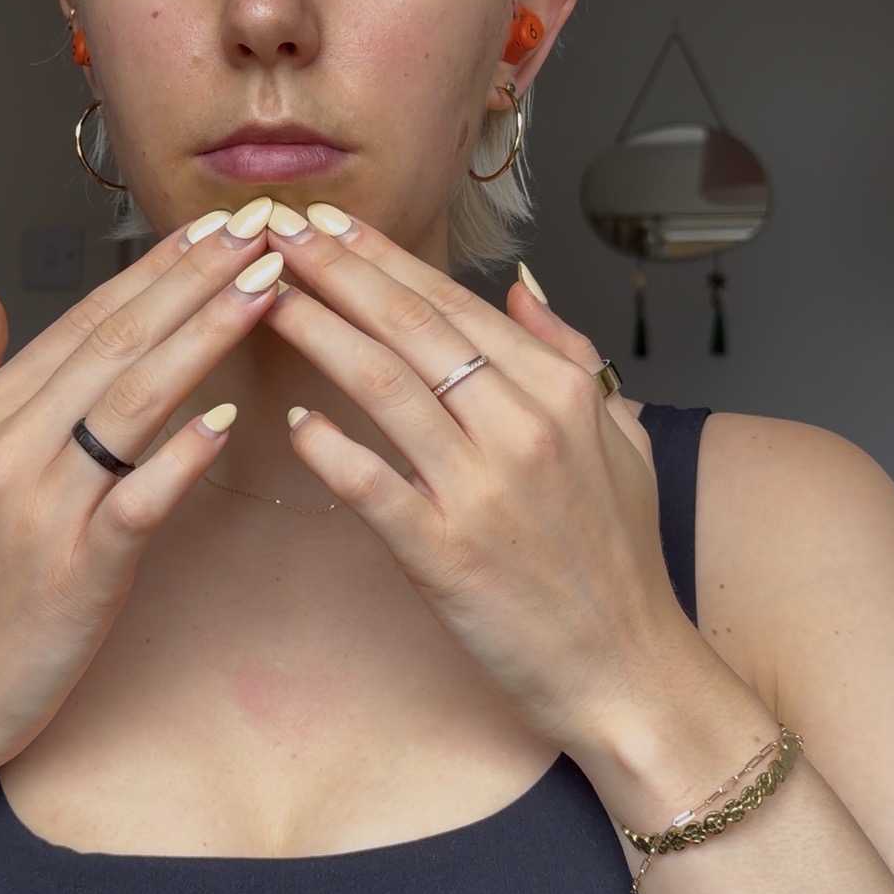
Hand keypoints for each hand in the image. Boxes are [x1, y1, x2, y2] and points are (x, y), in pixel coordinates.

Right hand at [0, 214, 277, 791]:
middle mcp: (10, 450)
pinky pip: (138, 501)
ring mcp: (43, 509)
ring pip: (134, 402)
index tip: (215, 228)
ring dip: (206, 338)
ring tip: (266, 289)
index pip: (85, 321)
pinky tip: (227, 419)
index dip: (157, 270)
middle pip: (118, 343)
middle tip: (261, 230)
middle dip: (196, 279)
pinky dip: (180, 457)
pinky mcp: (77, 573)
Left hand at [267, 209, 707, 761]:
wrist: (629, 670)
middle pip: (409, 326)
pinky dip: (329, 449)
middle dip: (335, 270)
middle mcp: (523, 428)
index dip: (381, 256)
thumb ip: (569, 353)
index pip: (454, 302)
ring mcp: (482, 490)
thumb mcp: (623, 436)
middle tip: (275, 234)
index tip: (327, 223)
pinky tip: (293, 421)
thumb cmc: (621, 559)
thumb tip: (521, 284)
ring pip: (383, 386)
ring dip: (317, 333)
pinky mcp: (446, 555)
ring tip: (265, 298)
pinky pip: (372, 485)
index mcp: (560, 392)